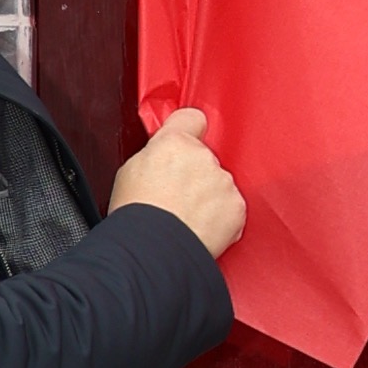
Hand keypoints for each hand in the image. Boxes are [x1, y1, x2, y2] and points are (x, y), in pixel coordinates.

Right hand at [110, 106, 245, 257]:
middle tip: (176, 198)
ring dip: (209, 198)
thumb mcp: (131, 171)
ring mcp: (222, 182)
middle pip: (205, 159)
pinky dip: (220, 219)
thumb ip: (156, 155)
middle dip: (195, 175)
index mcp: (174, 142)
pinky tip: (199, 229)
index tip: (189, 138)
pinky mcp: (236, 207)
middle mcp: (203, 157)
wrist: (153, 250)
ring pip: (219, 185)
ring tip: (185, 219)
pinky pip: (231, 208)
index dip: (190, 129)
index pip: (192, 118)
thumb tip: (163, 156)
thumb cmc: (137, 216)